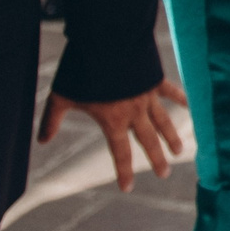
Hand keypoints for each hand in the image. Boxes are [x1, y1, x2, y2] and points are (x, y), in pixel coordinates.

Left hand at [40, 78, 187, 189]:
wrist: (105, 42)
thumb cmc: (81, 71)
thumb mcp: (61, 96)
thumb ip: (52, 119)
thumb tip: (41, 141)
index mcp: (113, 121)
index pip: (120, 152)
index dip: (123, 172)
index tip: (128, 188)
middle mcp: (134, 112)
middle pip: (148, 141)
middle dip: (157, 159)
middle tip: (165, 174)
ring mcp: (146, 95)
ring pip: (163, 121)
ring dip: (171, 136)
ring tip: (180, 150)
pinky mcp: (153, 79)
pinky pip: (169, 91)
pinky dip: (179, 97)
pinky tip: (188, 105)